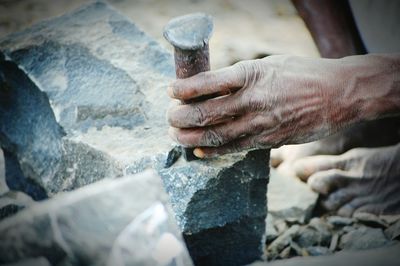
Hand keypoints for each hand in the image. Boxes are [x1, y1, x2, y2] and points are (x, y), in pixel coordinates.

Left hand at [167, 54, 398, 157]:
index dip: (183, 89)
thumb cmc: (301, 74)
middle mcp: (252, 101)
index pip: (207, 84)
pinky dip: (213, 151)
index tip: (170, 91)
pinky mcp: (268, 141)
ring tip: (176, 135)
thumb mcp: (267, 65)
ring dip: (190, 138)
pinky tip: (199, 151)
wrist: (337, 95)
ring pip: (215, 136)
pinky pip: (234, 148)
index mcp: (250, 75)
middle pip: (205, 114)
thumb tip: (212, 88)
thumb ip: (240, 78)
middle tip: (169, 117)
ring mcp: (260, 124)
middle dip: (180, 118)